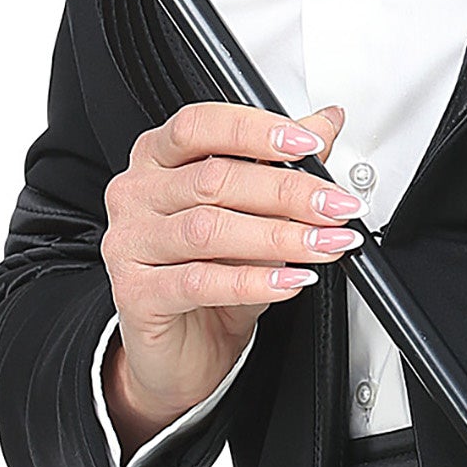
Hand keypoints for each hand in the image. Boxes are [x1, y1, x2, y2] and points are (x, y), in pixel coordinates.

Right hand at [99, 100, 359, 447]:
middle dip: (288, 192)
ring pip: (210, 230)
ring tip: (325, 243)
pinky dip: (254, 280)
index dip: (256, 131)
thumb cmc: (210, 265)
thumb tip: (326, 123)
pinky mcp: (135, 294)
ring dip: (280, 236)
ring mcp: (130, 243)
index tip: (308, 145)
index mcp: (157, 156)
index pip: (200, 126)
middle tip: (335, 206)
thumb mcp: (251, 209)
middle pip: (214, 179)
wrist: (182, 343)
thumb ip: (283, 163)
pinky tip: (291, 280)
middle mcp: (138, 193)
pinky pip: (200, 281)